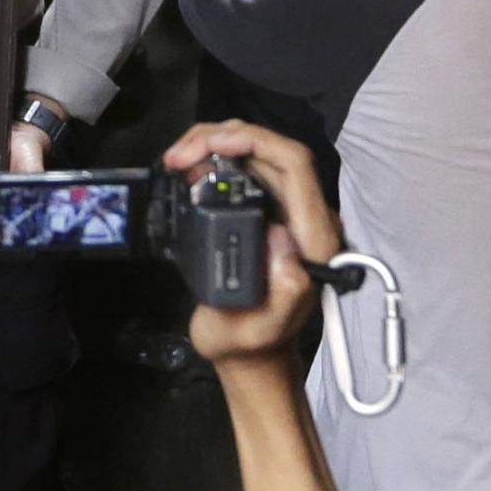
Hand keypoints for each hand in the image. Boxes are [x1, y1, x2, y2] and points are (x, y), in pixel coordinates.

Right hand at [165, 121, 342, 366]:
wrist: (251, 353)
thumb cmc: (251, 342)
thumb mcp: (261, 328)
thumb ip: (283, 292)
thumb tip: (284, 240)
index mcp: (312, 237)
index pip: (295, 164)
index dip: (256, 142)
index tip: (212, 145)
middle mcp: (304, 215)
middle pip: (273, 149)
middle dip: (223, 138)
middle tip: (179, 154)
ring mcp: (286, 209)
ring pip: (257, 152)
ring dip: (215, 143)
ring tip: (178, 157)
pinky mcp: (267, 208)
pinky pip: (246, 167)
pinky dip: (214, 157)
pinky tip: (189, 165)